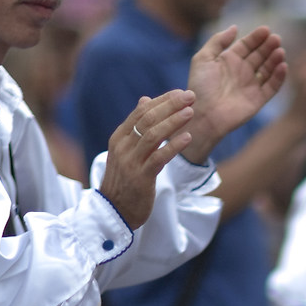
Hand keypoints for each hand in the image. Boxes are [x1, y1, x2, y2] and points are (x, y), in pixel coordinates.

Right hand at [100, 90, 196, 229]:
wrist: (114, 212)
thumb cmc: (125, 181)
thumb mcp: (127, 150)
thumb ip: (136, 127)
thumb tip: (145, 99)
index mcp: (119, 137)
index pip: (141, 112)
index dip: (162, 100)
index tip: (181, 92)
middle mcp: (123, 147)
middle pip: (148, 119)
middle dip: (170, 106)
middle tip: (190, 96)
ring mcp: (131, 162)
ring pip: (153, 135)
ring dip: (174, 122)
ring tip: (191, 113)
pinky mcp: (141, 178)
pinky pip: (159, 158)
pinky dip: (174, 146)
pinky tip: (188, 138)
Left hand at [185, 24, 288, 161]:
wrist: (204, 114)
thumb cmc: (200, 87)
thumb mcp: (203, 58)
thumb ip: (218, 41)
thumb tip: (234, 27)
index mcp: (229, 60)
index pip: (247, 45)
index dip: (256, 37)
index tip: (265, 29)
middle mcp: (242, 71)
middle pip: (259, 55)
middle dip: (268, 46)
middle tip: (276, 39)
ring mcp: (251, 85)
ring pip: (268, 69)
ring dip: (275, 59)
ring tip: (280, 51)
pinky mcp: (258, 99)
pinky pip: (272, 86)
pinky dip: (279, 77)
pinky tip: (282, 66)